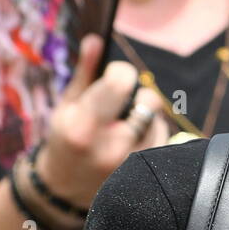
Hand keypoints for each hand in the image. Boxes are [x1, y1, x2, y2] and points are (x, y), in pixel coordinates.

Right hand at [34, 35, 168, 207]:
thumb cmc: (65, 139)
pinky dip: (152, 133)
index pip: (122, 81)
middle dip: (137, 95)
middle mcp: (109, 147)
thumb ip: (86, 72)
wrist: (65, 190)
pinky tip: (131, 140)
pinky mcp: (144, 174)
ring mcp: (129, 164)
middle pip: (148, 100)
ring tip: (122, 125)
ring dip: (144, 115)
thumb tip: (96, 38)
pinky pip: (163, 138)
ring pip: (158, 119)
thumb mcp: (67, 105)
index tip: (113, 78)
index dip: (121, 73)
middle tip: (120, 104)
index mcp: (83, 126)